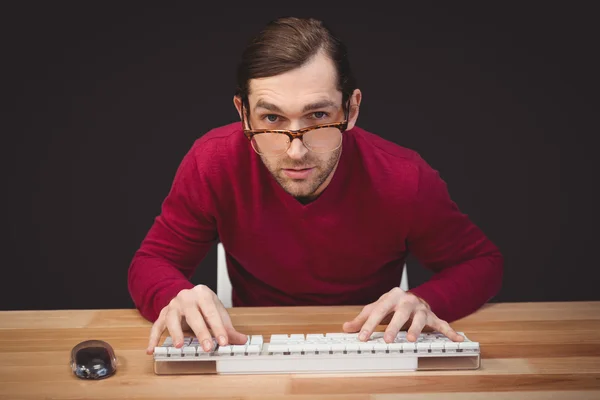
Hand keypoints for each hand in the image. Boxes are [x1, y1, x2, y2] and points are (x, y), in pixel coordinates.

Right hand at [146, 284, 247, 353]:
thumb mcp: (218, 313)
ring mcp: (173, 305)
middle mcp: (186, 297)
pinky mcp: (162, 313)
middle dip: (201, 332)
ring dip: (175, 333)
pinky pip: (156, 326)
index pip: (211, 312)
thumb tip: (242, 340)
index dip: (218, 328)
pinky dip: (153, 338)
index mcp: (203, 294)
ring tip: (179, 346)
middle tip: (208, 347)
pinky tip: (152, 350)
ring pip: (172, 318)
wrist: (187, 295)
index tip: (224, 341)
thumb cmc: (204, 306)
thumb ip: (228, 328)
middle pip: (193, 315)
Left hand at [342, 287, 463, 342]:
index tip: (362, 338)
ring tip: (412, 339)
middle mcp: (407, 301)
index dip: (368, 325)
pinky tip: (457, 339)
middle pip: (400, 313)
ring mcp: (421, 308)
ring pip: (419, 318)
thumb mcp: (377, 309)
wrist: (414, 297)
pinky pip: (442, 324)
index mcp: (391, 296)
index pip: (378, 311)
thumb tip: (345, 328)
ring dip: (416, 328)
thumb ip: (362, 319)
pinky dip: (450, 331)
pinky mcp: (433, 316)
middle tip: (387, 340)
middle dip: (393, 327)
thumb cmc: (392, 306)